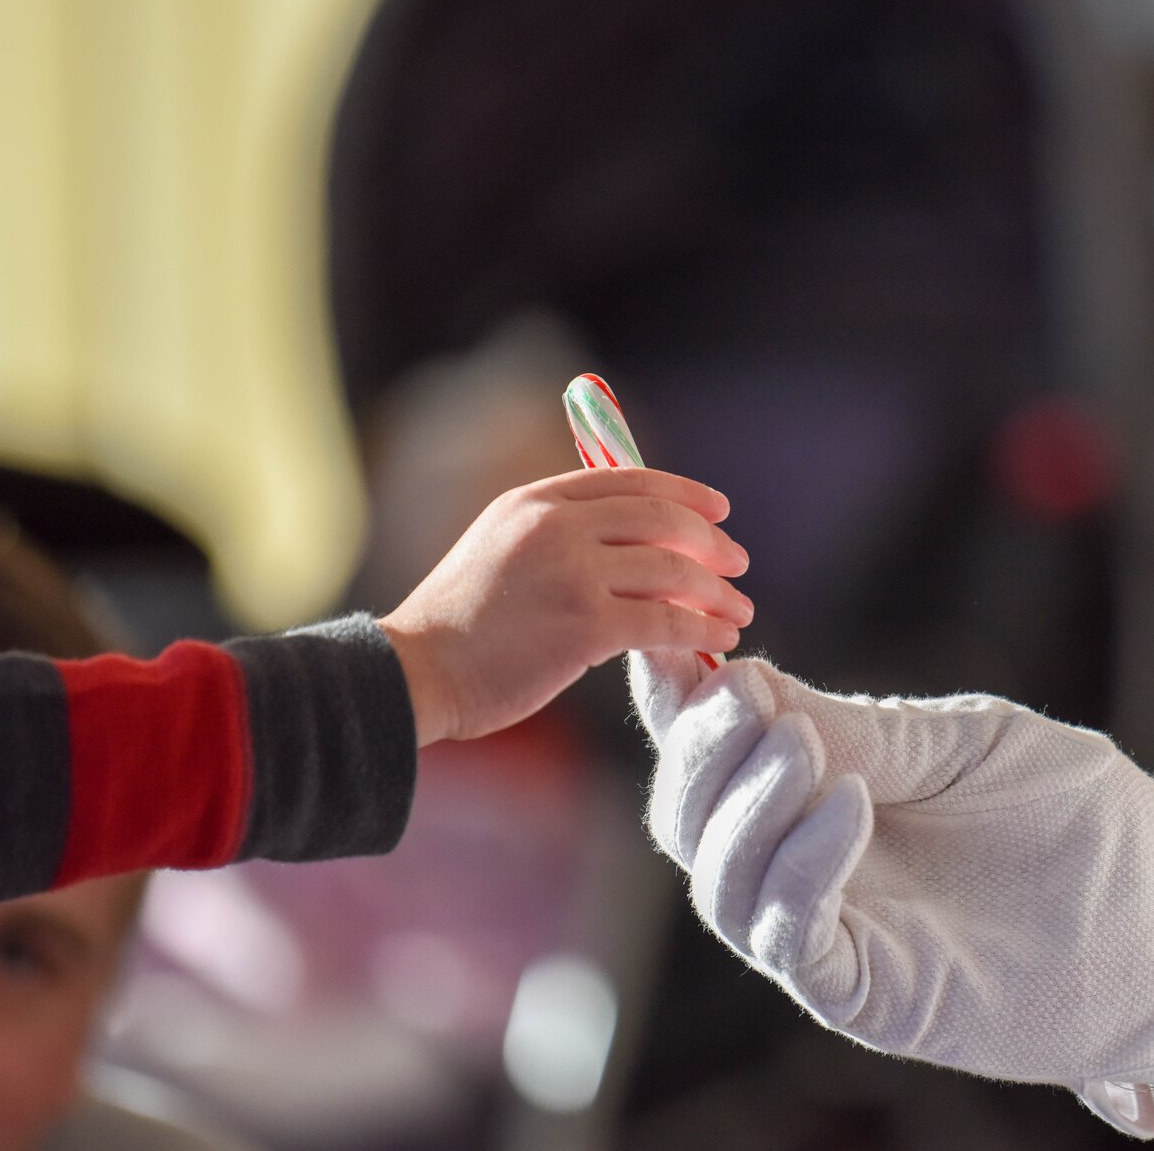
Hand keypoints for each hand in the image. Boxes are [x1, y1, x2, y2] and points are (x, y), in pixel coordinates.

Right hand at [381, 468, 750, 745]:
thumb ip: (557, 533)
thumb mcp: (499, 548)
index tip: (718, 510)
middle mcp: (556, 526)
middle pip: (660, 519)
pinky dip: (702, 630)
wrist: (415, 673)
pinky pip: (666, 621)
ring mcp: (573, 573)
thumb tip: (632, 540)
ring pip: (672, 570)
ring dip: (715, 593)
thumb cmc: (458, 626)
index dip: (684, 493)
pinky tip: (719, 639)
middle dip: (709, 542)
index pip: (629, 480)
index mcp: (535, 501)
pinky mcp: (586, 626)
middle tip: (737, 563)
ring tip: (738, 611)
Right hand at [631, 653, 1153, 1135]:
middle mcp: (806, 866)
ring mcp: (832, 933)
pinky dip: (801, 870)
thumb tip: (737, 681)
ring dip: (745, 809)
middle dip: (701, 755)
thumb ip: (856, 728)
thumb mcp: (962, 741)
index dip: (677, 704)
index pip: (718, 751)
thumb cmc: (1073, 811)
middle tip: (739, 698)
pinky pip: (790, 939)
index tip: (665, 648)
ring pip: (722, 885)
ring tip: (800, 747)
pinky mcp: (865, 993)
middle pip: (692, 820)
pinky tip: (848, 808)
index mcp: (822, 790)